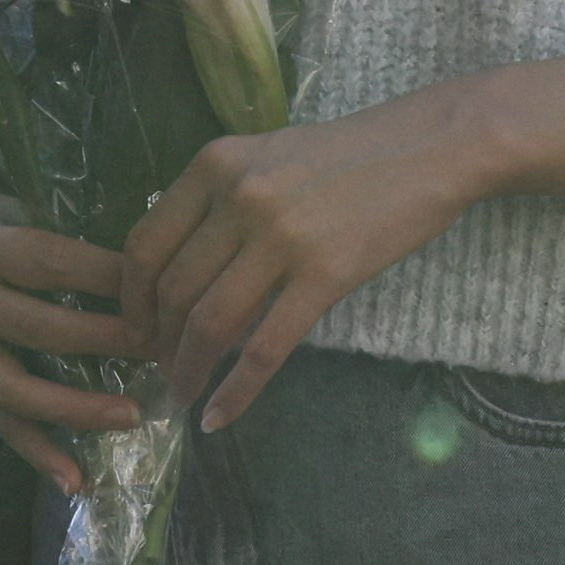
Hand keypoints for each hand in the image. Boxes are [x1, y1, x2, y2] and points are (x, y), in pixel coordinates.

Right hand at [0, 209, 149, 492]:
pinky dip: (39, 453)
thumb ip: (73, 216)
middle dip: (109, 344)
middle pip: (39, 329)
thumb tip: (158, 250)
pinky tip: (76, 480)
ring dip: (77, 409)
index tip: (169, 293)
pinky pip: (0, 421)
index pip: (52, 264)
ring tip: (131, 418)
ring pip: (15, 387)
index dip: (113, 281)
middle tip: (165, 352)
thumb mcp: (24, 191)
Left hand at [124, 90, 499, 433]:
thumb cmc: (351, 152)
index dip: (132, 299)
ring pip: (211, 323)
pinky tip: (220, 417)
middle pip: (174, 291)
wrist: (431, 147)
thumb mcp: (268, 157)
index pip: (145, 244)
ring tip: (185, 394)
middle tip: (164, 370)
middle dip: (159, 343)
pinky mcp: (325, 275)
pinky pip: (266, 348)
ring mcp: (281, 237)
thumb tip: (180, 268)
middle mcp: (239, 197)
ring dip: (188, 370)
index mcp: (215, 164)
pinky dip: (236, 391)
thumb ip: (221, 200)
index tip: (137, 330)